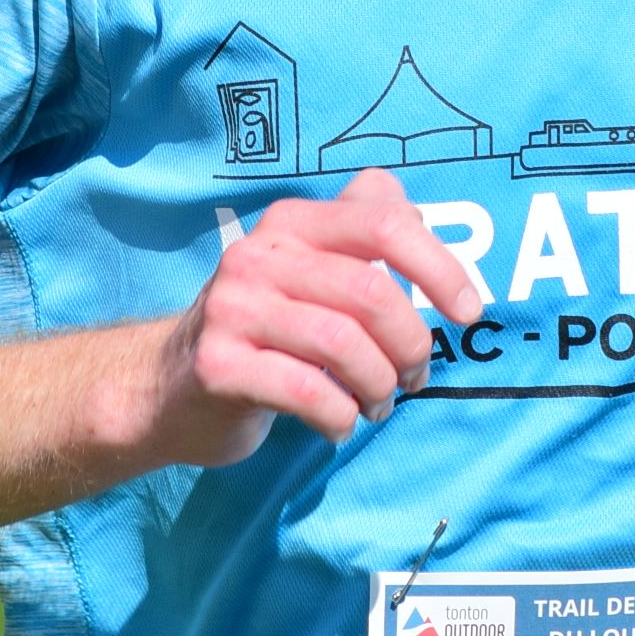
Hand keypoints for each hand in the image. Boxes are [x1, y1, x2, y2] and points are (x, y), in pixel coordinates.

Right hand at [143, 167, 486, 463]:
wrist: (165, 386)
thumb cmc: (264, 327)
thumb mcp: (308, 266)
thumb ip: (359, 228)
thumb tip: (416, 211)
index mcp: (292, 222)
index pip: (383, 223)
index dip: (439, 267)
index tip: (468, 312)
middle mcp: (259, 254)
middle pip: (371, 293)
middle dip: (411, 345)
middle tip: (413, 377)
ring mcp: (234, 309)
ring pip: (344, 344)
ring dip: (380, 385)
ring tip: (378, 404)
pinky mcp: (219, 366)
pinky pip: (310, 392)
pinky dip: (341, 416)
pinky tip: (340, 423)